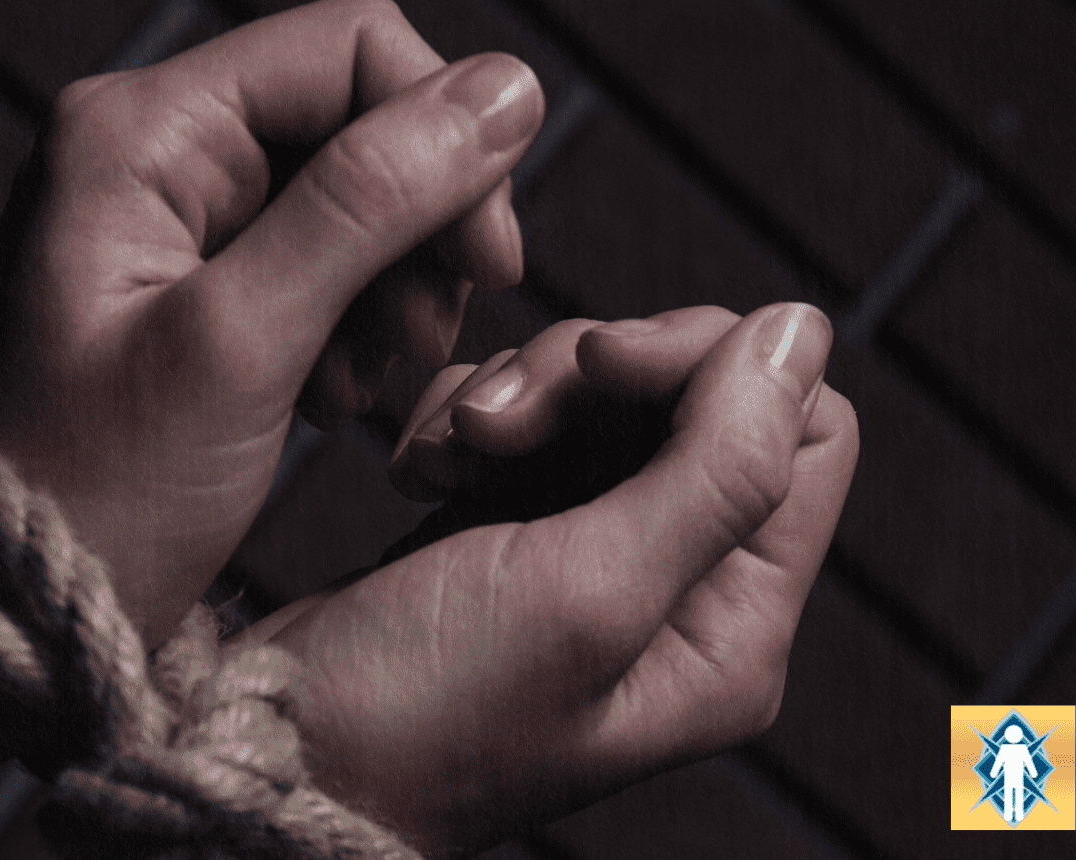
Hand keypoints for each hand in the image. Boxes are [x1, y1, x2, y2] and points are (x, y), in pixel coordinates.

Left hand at [0, 0, 544, 642]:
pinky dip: (346, 326)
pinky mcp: (185, 290)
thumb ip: (369, 202)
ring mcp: (165, 222)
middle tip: (419, 340)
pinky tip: (328, 399)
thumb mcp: (240, 342)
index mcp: (141, 131)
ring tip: (358, 385)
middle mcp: (150, 151)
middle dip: (416, 227)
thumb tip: (503, 89)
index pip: (353, 48)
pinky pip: (311, 265)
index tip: (486, 264)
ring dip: (387, 287)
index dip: (445, 139)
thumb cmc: (90, 493)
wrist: (3, 617)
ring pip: (346, 199)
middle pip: (354, 121)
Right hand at [239, 304, 858, 853]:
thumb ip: (718, 465)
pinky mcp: (514, 530)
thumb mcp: (587, 591)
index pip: (803, 431)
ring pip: (602, 395)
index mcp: (733, 626)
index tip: (600, 365)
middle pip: (694, 396)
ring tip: (440, 459)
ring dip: (515, 396)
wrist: (272, 745)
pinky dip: (466, 417)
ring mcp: (593, 552)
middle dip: (587, 379)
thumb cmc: (423, 710)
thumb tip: (803, 329)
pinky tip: (417, 471)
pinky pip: (528, 419)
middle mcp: (681, 587)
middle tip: (492, 426)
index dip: (713, 365)